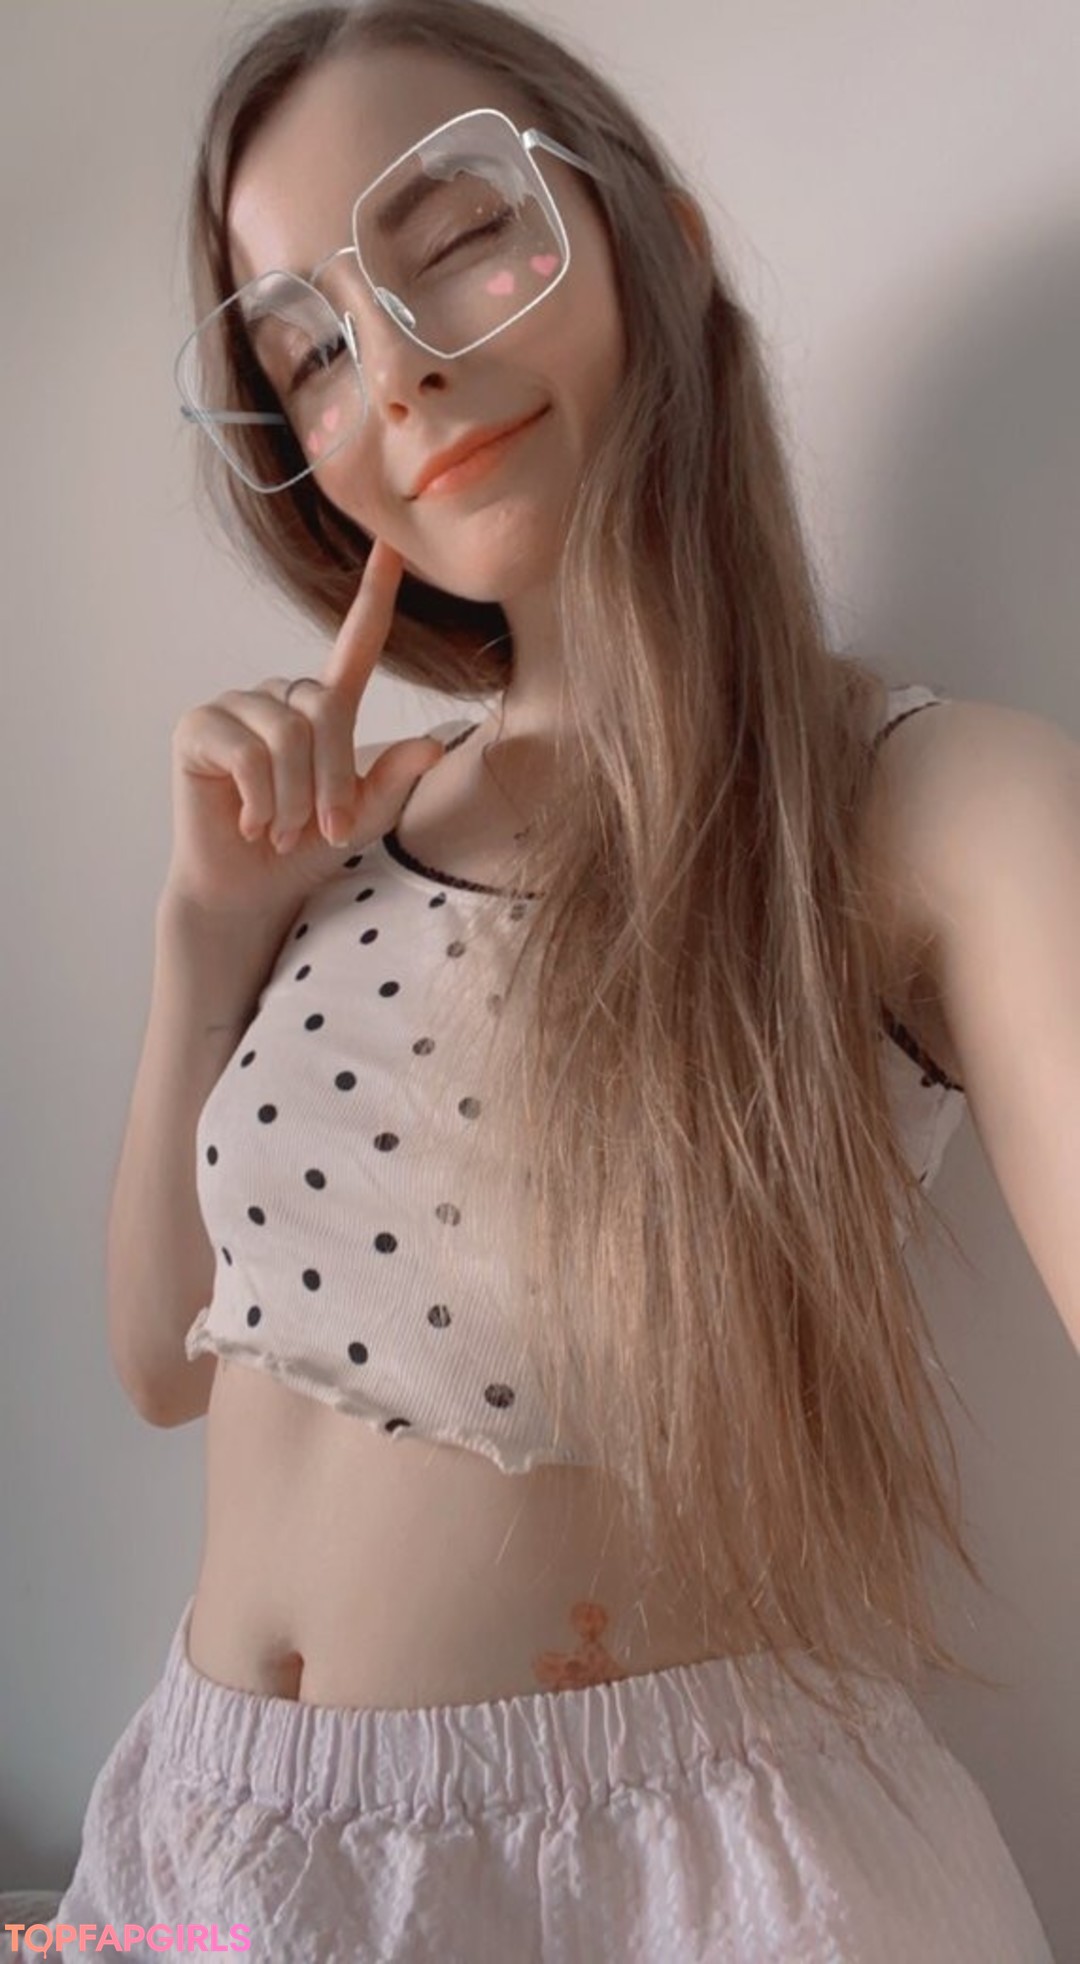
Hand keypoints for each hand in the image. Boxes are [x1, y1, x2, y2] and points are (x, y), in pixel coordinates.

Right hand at [161, 538, 444, 925]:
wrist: (248, 889)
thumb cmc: (305, 849)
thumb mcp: (362, 818)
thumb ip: (393, 780)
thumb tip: (435, 745)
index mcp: (323, 707)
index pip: (355, 643)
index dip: (373, 595)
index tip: (393, 547)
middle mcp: (279, 695)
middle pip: (323, 712)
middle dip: (333, 782)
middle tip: (325, 834)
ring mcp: (235, 706)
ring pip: (286, 736)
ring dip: (294, 799)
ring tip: (282, 830)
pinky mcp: (198, 728)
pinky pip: (247, 754)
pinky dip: (261, 800)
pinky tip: (251, 824)